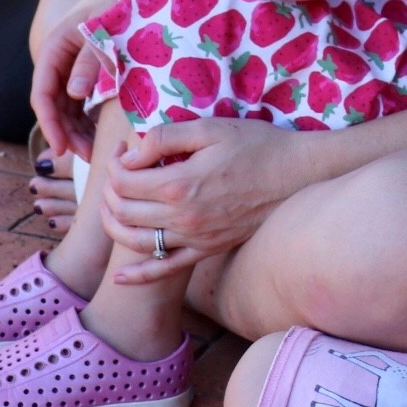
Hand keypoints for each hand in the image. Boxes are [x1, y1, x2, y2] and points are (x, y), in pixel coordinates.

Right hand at [30, 20, 103, 161]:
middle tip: (86, 157)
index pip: (42, 94)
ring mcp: (70, 69)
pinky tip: (99, 136)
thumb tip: (74, 94)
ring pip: (66, 108)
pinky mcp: (85, 74)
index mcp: (54, 48)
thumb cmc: (117, 4)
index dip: (49, 123)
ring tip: (93, 152)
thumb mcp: (103, 29)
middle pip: (53, 106)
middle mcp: (57, 61)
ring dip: (76, 131)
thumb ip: (90, 59)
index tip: (61, 148)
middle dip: (66, 134)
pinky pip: (80, 103)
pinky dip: (87, 121)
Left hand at [98, 118, 306, 282]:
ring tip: (115, 201)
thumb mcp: (209, 128)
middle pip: (122, 210)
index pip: (123, 180)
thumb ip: (165, 137)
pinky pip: (166, 270)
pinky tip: (120, 278)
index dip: (114, 162)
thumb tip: (131, 153)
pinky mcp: (208, 251)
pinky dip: (139, 276)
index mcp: (179, 185)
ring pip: (135, 242)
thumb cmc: (256, 145)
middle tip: (119, 169)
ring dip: (113, 223)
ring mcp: (195, 239)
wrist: (297, 175)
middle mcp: (183, 219)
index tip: (124, 147)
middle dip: (109, 188)